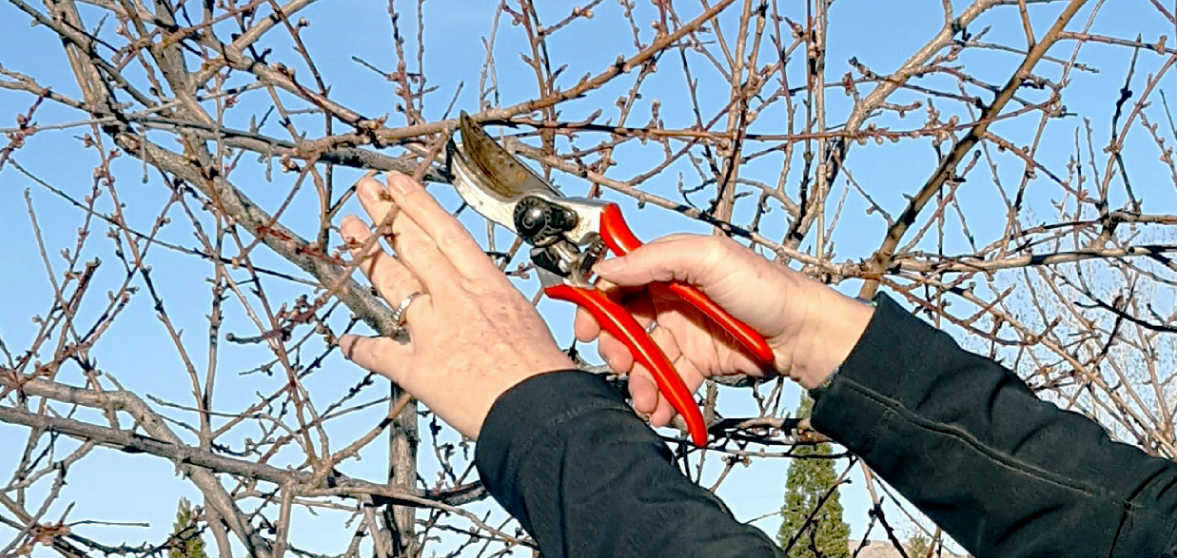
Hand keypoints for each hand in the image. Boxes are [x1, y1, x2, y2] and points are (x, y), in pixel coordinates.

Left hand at [338, 172, 572, 438]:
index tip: (399, 183)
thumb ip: (495, 304)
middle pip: (412, 245)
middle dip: (384, 215)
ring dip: (366, 254)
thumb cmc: (542, 372)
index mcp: (487, 285)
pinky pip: (380, 354)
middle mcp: (455, 299)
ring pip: (391, 281)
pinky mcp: (417, 368)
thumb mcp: (524, 318)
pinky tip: (347, 342)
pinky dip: (361, 349)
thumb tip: (485, 304)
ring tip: (349, 231)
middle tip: (365, 193)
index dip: (417, 204)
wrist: (539, 409)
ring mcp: (432, 330)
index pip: (445, 232)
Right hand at [574, 234, 872, 426]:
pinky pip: (668, 383)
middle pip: (624, 326)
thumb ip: (654, 259)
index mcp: (670, 268)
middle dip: (615, 349)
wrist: (804, 335)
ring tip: (645, 399)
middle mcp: (672, 300)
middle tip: (620, 364)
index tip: (587, 328)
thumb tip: (606, 267)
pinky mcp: (698, 364)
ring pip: (644, 361)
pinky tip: (661, 410)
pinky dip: (660, 399)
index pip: (619, 284)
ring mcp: (684, 334)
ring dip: (637, 382)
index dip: (598, 305)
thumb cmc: (766, 288)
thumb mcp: (708, 258)